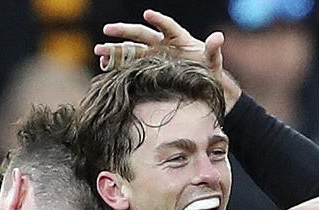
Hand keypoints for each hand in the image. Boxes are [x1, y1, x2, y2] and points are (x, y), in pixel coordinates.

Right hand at [98, 9, 224, 73]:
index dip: (158, 20)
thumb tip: (219, 37)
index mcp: (178, 37)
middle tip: (108, 30)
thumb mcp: (213, 62)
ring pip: (131, 50)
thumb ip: (213, 49)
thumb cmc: (208, 71)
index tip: (148, 14)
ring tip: (99, 51)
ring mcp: (153, 56)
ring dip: (115, 50)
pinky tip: (105, 65)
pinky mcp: (147, 69)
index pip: (167, 26)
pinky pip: (130, 65)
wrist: (202, 87)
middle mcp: (162, 43)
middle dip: (124, 31)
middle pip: (141, 34)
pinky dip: (118, 65)